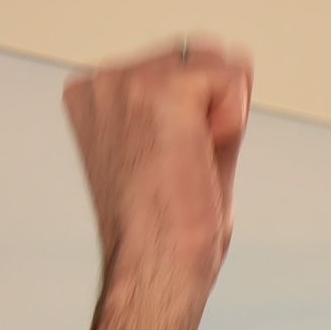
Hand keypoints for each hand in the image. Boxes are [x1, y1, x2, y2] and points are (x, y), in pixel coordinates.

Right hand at [60, 37, 252, 329]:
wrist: (153, 272)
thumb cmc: (163, 234)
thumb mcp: (176, 153)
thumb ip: (198, 106)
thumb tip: (238, 60)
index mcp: (92, 96)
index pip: (178, 67)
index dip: (197, 120)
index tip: (164, 170)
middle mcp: (101, 81)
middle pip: (203, 57)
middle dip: (213, 112)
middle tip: (181, 173)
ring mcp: (125, 80)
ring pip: (221, 65)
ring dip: (223, 121)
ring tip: (186, 167)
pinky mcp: (158, 90)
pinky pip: (233, 80)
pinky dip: (232, 124)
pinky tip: (195, 161)